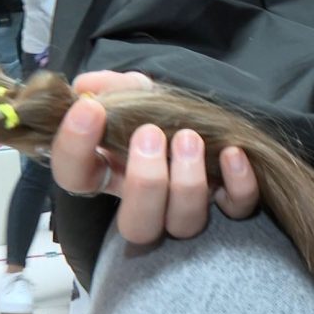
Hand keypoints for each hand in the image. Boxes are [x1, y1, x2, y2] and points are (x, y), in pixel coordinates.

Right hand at [51, 70, 260, 243]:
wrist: (211, 117)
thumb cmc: (163, 112)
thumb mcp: (135, 92)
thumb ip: (111, 87)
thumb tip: (87, 88)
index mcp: (111, 174)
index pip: (76, 177)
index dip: (74, 148)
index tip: (90, 109)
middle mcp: (148, 202)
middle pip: (136, 225)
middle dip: (144, 183)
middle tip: (150, 134)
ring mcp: (189, 209)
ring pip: (182, 224)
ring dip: (187, 184)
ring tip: (189, 138)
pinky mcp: (230, 204)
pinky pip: (237, 208)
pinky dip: (239, 185)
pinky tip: (233, 154)